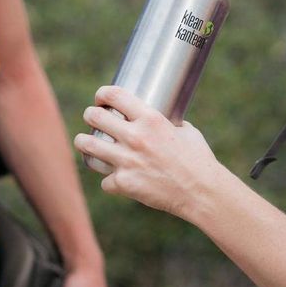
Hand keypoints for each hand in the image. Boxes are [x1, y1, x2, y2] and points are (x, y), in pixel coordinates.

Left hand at [74, 86, 220, 221]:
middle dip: (90, 115)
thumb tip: (163, 117)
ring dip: (83, 142)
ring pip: (88, 145)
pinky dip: (110, 181)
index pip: (114, 95)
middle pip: (94, 117)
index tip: (100, 98)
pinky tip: (116, 180)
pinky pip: (105, 180)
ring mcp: (126, 161)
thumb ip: (168, 121)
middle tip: (92, 118)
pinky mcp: (124, 183)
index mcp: (150, 118)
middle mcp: (135, 137)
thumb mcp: (185, 130)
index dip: (102, 94)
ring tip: (84, 142)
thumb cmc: (198, 159)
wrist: (202, 192)